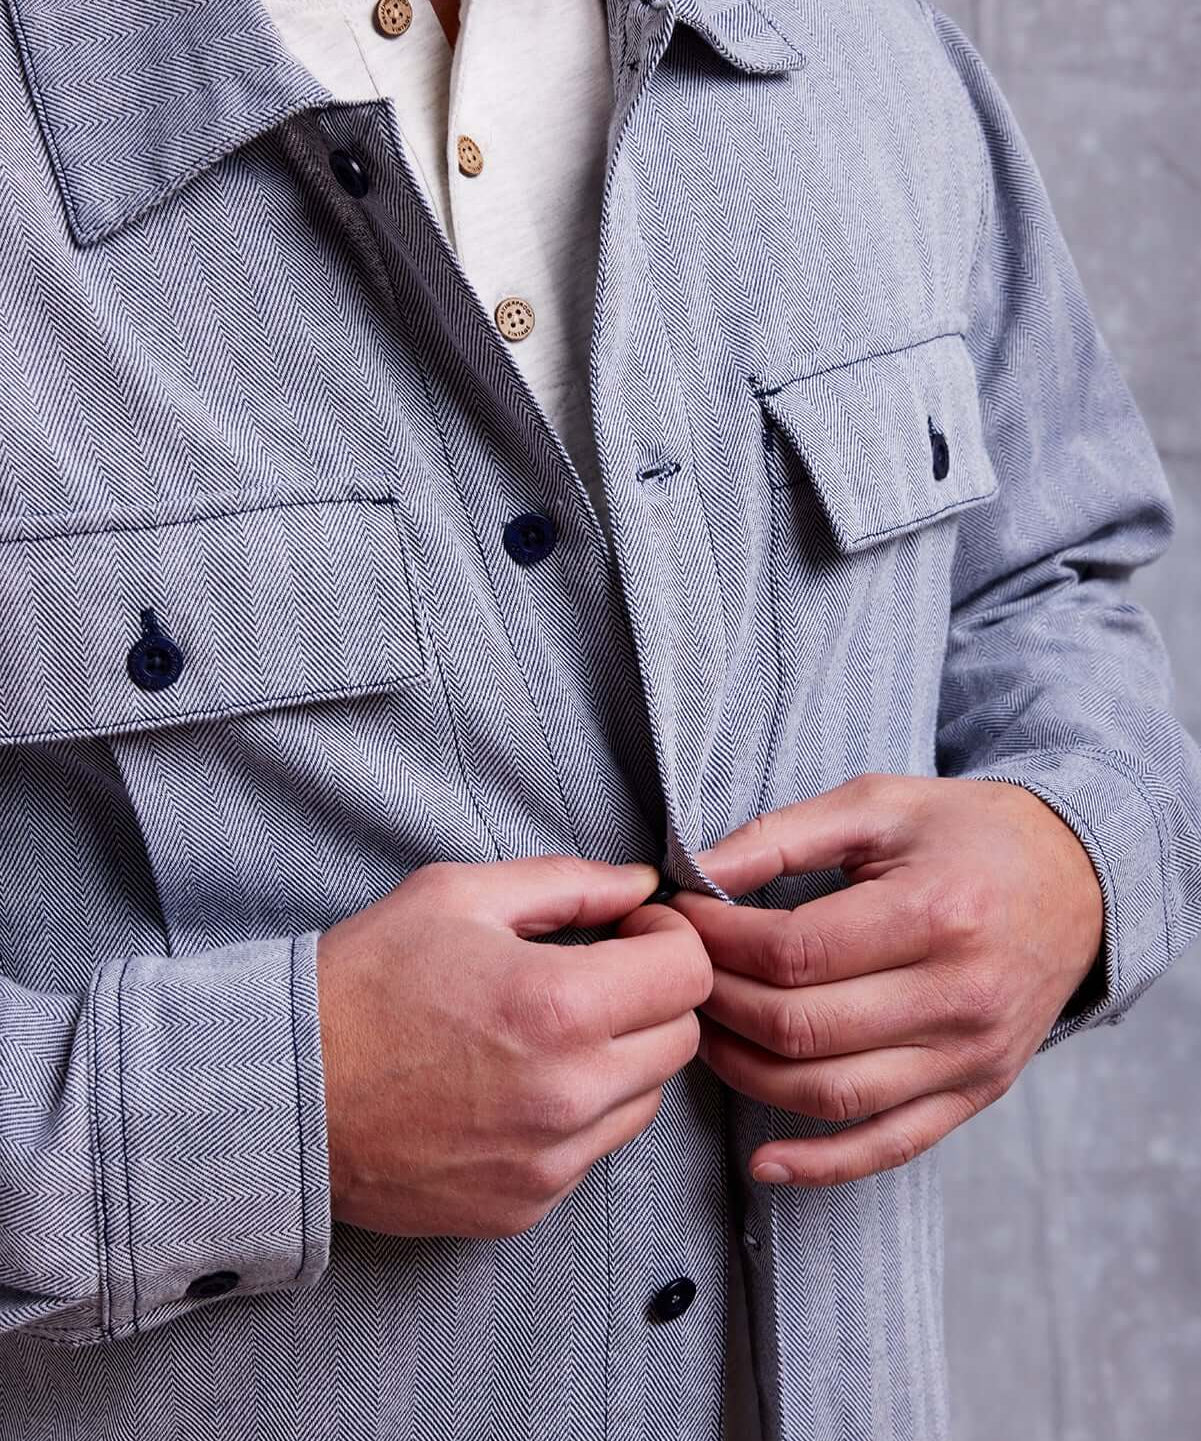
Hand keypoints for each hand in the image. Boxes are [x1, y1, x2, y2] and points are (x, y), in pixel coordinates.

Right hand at [316, 855, 710, 1237]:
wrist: (281, 1093)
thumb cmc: (363, 981)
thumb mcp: (458, 896)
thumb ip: (568, 884)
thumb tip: (641, 884)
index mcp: (559, 1007)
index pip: (690, 975)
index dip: (669, 940)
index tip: (631, 934)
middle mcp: (567, 1094)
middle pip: (682, 1040)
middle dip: (653, 997)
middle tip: (598, 976)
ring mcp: (548, 1162)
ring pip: (646, 1099)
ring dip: (622, 1058)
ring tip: (552, 1033)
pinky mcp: (525, 1206)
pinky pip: (593, 1151)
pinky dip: (577, 1115)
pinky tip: (517, 1086)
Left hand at [669, 773, 1103, 1186]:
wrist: (1078, 879)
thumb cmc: (968, 833)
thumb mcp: (879, 805)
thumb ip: (783, 834)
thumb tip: (696, 872)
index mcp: (934, 913)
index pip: (794, 953)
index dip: (718, 941)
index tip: (680, 919)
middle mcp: (958, 995)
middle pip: (803, 1028)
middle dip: (720, 1001)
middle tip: (682, 973)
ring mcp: (970, 1055)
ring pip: (831, 1094)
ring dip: (747, 1073)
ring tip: (704, 1032)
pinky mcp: (975, 1091)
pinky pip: (890, 1146)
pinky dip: (822, 1165)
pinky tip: (765, 1164)